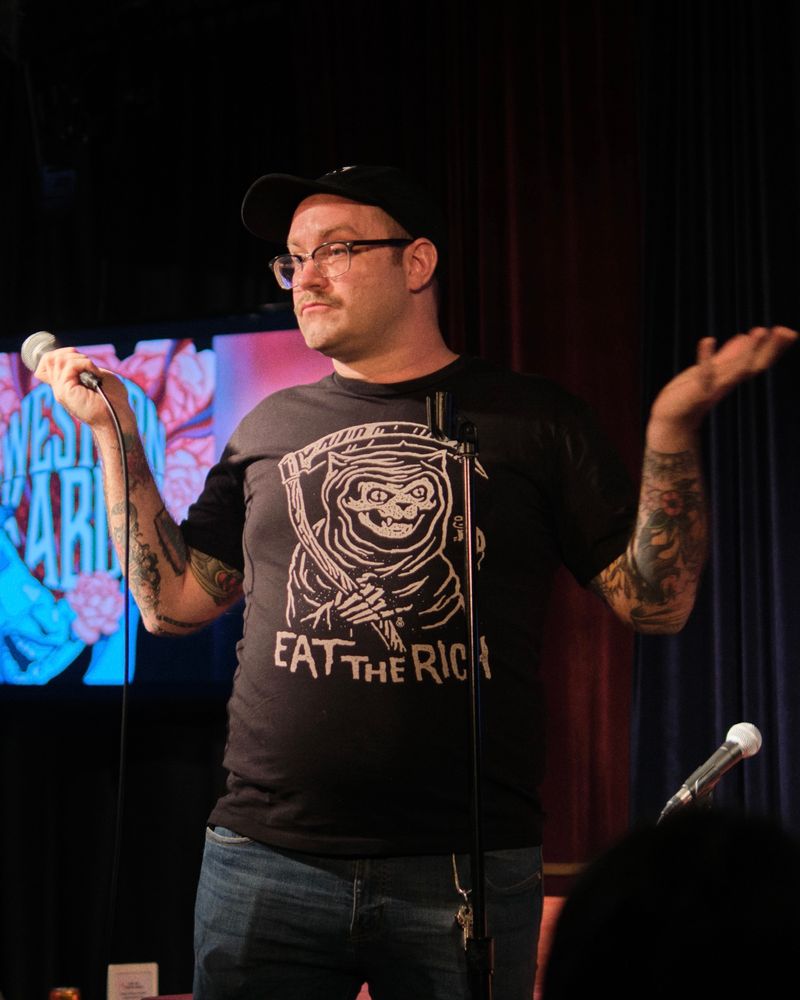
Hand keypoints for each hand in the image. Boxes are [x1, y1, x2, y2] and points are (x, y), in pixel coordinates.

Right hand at [34, 347, 133, 432]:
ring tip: (92, 369)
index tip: (80, 358)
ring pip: (57, 360)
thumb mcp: (97, 376)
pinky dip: (84, 363)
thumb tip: (72, 354)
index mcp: (65, 386)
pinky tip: (95, 373)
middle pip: (48, 359)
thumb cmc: (114, 399)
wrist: (119, 419)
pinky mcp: (66, 392)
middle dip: (70, 353)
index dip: (60, 354)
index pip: (46, 363)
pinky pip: (69, 366)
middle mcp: (60, 389)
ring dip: (78, 358)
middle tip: (88, 364)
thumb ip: (82, 366)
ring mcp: (61, 391)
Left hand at [647, 326, 796, 449]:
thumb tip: (744, 337)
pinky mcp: (695, 391)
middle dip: (770, 350)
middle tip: (786, 331)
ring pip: (735, 371)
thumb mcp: (712, 370)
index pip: (758, 362)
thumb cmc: (690, 394)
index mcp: (731, 378)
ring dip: (748, 352)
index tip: (790, 332)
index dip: (774, 349)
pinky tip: (707, 339)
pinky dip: (705, 357)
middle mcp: (726, 384)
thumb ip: (728, 355)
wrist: (671, 418)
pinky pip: (702, 374)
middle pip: (754, 367)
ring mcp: (712, 388)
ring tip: (759, 330)